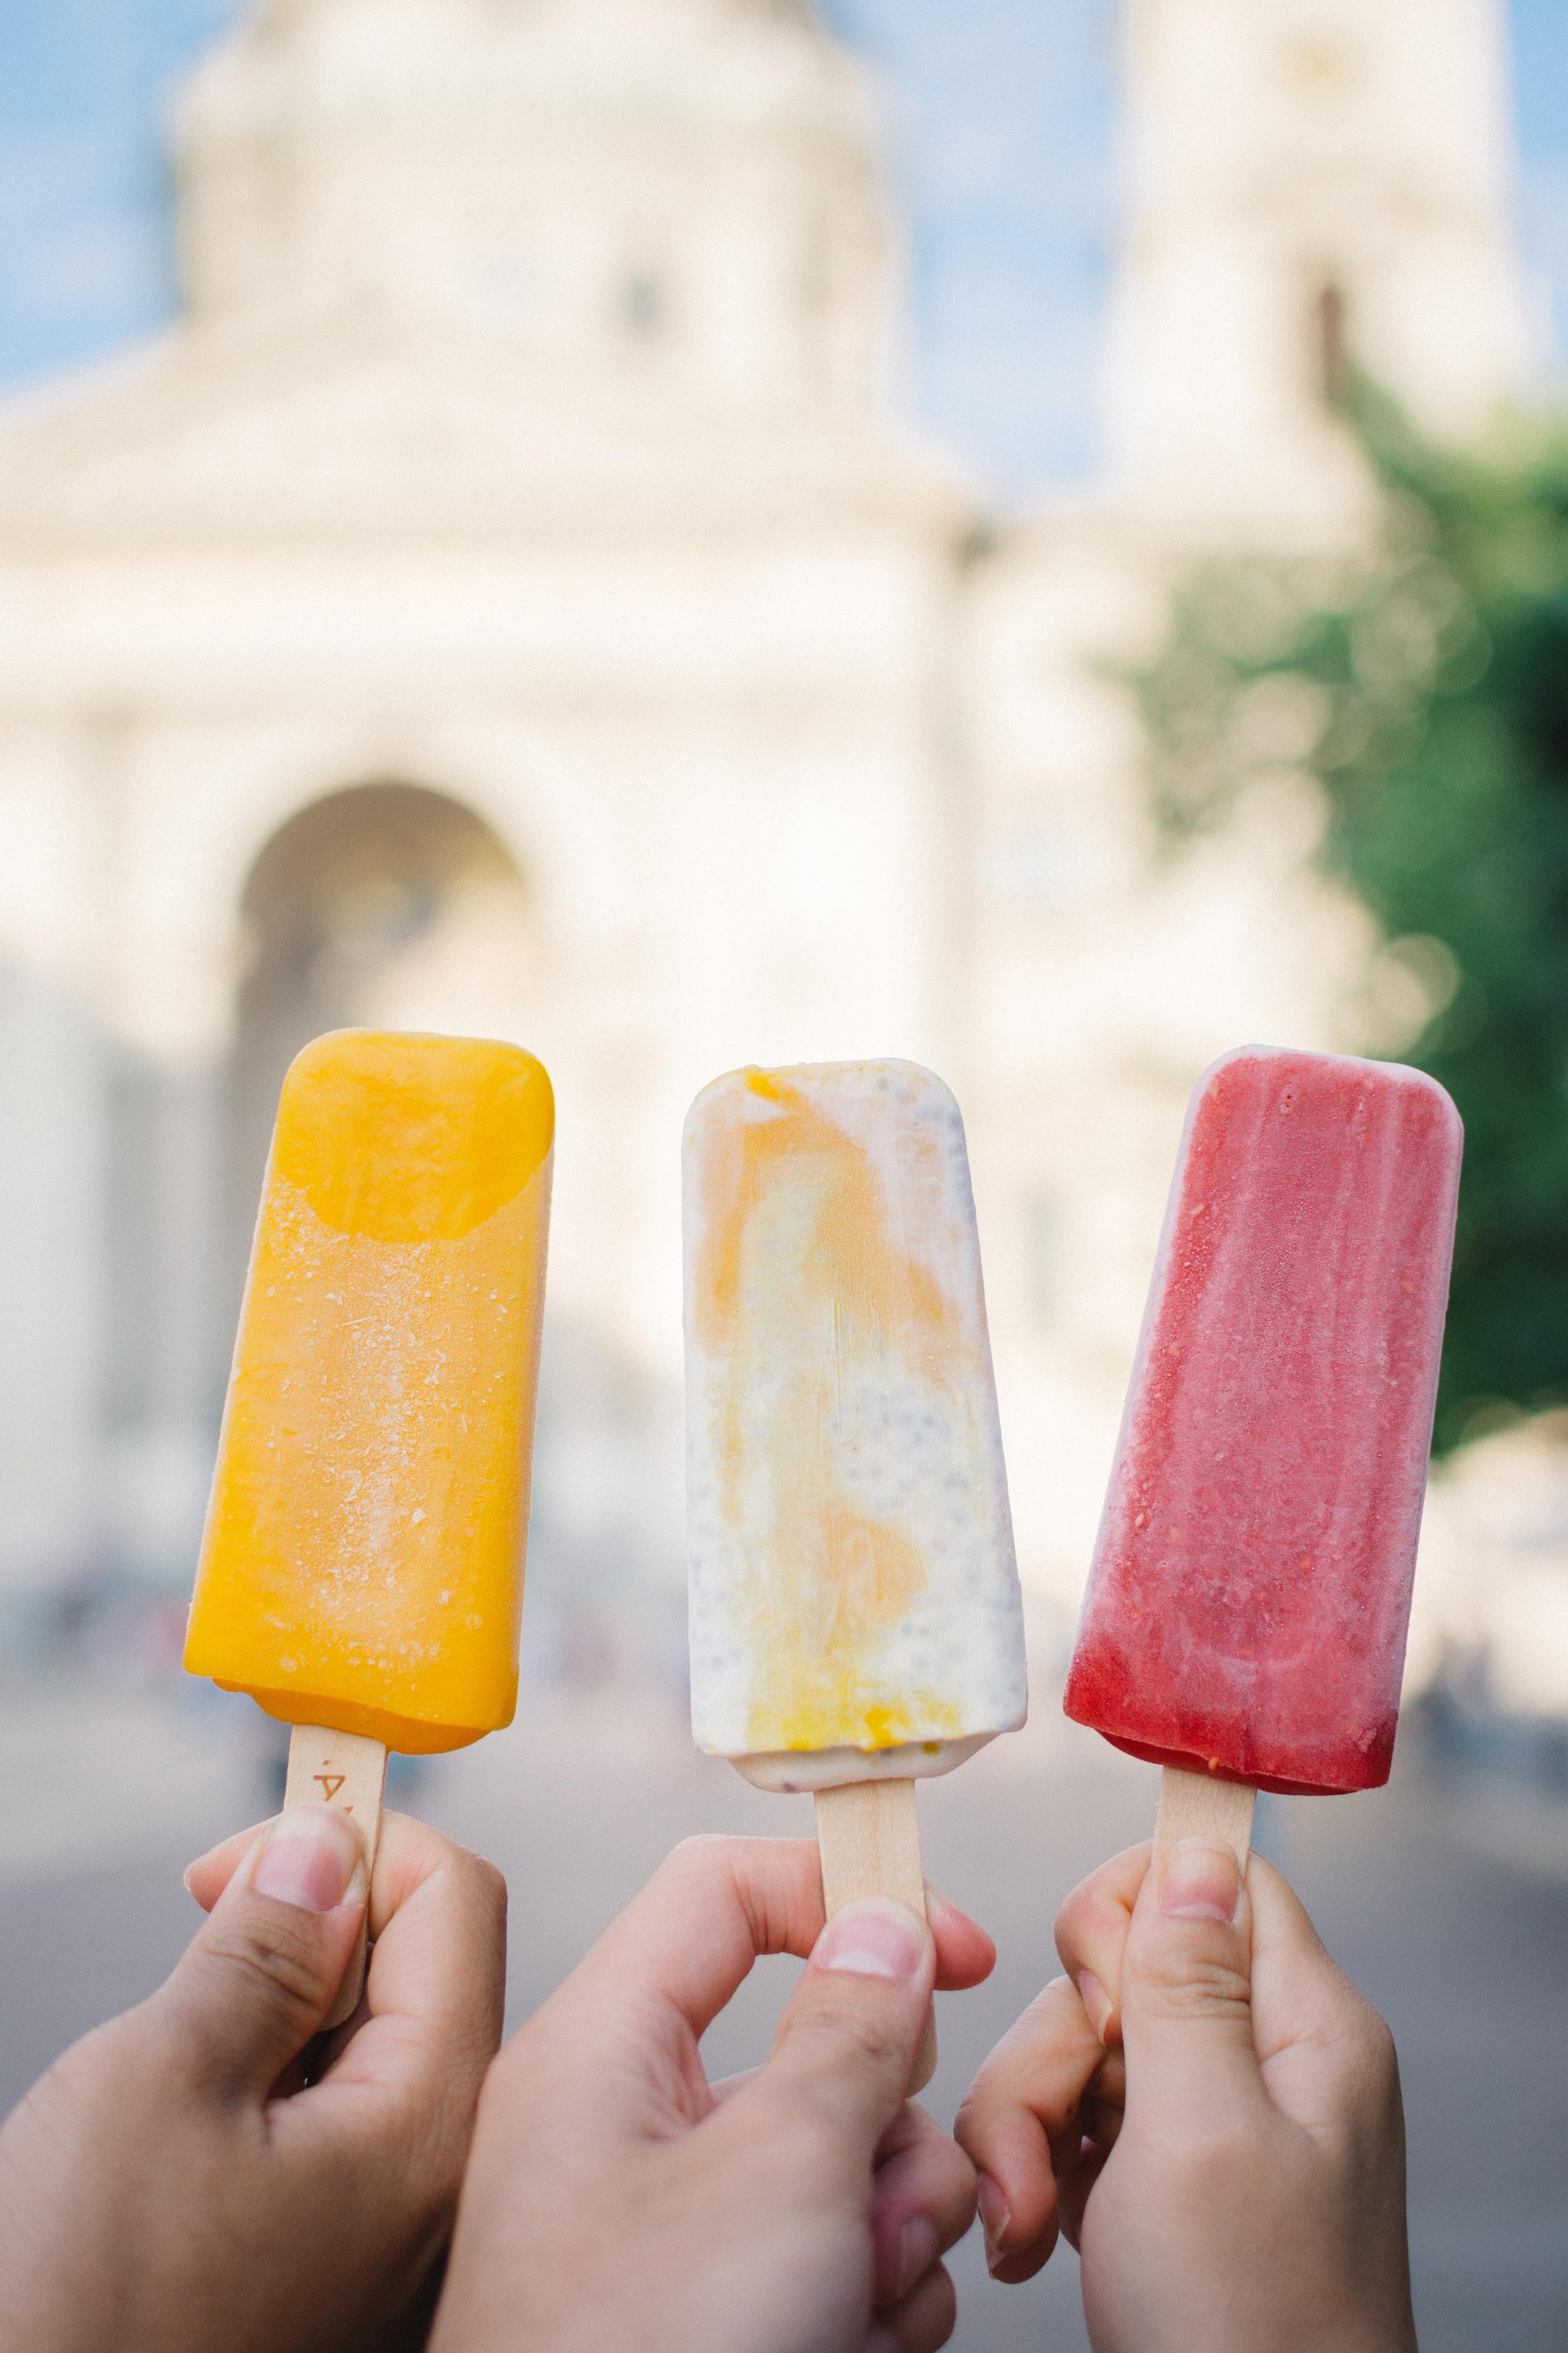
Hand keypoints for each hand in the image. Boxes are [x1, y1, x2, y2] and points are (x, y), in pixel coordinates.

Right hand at [0, 1804, 505, 2352]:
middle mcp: (436, 2181)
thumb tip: (326, 1846)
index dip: (354, 1842)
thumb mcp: (161, 2076)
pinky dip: (269, 2075)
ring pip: (372, 2036)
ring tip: (184, 2050)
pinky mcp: (334, 2252)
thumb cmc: (78, 2305)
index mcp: (427, 2127)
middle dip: (316, 1920)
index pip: (459, 1901)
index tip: (242, 1858)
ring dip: (284, 2000)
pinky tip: (188, 2116)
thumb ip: (265, 1947)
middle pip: (427, 1963)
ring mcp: (388, 2228)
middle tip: (207, 1935)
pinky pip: (334, 2115)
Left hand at [431, 1835, 993, 2352]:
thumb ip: (852, 2031)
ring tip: (853, 2305)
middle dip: (887, 2125)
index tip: (956, 1945)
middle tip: (880, 2202)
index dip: (849, 1891)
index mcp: (603, 2051)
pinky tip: (846, 2348)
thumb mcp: (780, 2171)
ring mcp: (666, 2226)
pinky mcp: (706, 2309)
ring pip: (837, 2160)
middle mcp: (625, 2125)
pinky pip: (824, 2255)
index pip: (729, 1889)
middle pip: (810, 2041)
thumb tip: (886, 1929)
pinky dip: (863, 2301)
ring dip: (888, 2229)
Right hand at [956, 1839, 1417, 2352]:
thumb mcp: (1203, 2133)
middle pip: (1121, 1969)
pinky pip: (1070, 2126)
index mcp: (1304, 2028)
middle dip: (1053, 2052)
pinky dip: (1036, 2175)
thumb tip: (1193, 1840)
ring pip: (1077, 2051)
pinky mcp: (1161, 2183)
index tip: (1096, 1990)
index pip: (1215, 1878)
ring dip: (1027, 2130)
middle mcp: (1263, 2063)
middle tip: (1057, 2142)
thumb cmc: (1247, 2330)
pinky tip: (1038, 2240)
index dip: (1131, 1909)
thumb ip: (1188, 1981)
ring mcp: (1210, 2127)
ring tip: (1028, 2222)